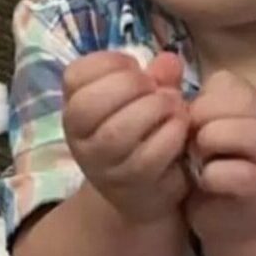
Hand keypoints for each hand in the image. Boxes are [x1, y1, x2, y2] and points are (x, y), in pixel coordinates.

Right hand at [63, 50, 189, 223]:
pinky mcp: (131, 188)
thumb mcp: (147, 100)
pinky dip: (170, 135)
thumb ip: (158, 78)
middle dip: (130, 85)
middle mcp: (81, 140)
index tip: (134, 67)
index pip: (74, 76)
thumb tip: (169, 61)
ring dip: (153, 110)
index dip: (109, 62)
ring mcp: (103, 168)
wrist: (146, 194)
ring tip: (173, 107)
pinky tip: (181, 129)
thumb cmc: (144, 135)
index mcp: (78, 110)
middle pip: (89, 105)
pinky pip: (147, 157)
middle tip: (157, 88)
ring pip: (117, 132)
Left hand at [185, 71, 255, 245]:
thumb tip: (161, 68)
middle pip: (236, 102)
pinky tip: (207, 183)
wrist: (232, 218)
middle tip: (192, 146)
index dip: (199, 103)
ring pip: (246, 132)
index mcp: (252, 101)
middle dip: (202, 123)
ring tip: (200, 161)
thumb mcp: (195, 129)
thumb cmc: (209, 165)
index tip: (191, 126)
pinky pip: (239, 173)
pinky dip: (214, 177)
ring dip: (210, 146)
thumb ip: (183, 101)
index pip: (224, 82)